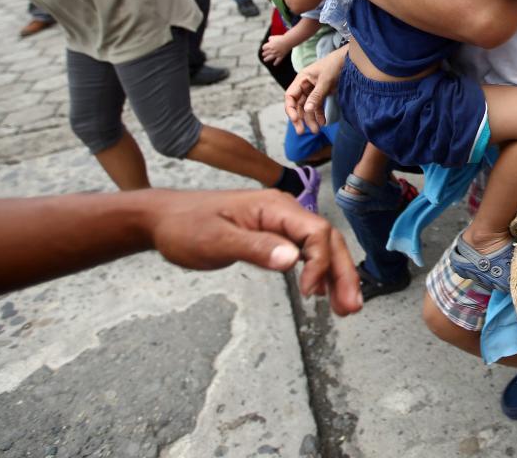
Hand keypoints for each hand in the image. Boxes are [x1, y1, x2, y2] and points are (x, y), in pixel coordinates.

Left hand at [144, 188, 361, 315]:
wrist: (163, 219)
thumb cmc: (186, 226)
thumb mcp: (217, 240)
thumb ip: (256, 248)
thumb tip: (294, 260)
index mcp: (275, 208)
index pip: (317, 232)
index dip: (323, 262)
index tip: (311, 294)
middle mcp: (284, 213)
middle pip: (327, 240)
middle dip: (342, 272)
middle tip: (352, 307)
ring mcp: (280, 224)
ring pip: (320, 248)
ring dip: (336, 276)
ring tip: (346, 308)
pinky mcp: (273, 236)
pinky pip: (305, 253)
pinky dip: (318, 273)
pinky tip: (322, 293)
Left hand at [261, 34, 289, 65]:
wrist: (287, 41)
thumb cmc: (280, 38)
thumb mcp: (273, 37)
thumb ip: (270, 39)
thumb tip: (269, 41)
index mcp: (269, 45)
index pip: (264, 48)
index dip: (264, 47)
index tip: (265, 48)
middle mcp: (272, 50)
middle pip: (265, 53)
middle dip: (264, 54)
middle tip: (263, 54)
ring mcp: (276, 54)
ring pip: (269, 58)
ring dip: (266, 59)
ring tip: (265, 60)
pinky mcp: (281, 56)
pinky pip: (278, 61)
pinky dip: (276, 63)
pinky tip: (274, 64)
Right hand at [284, 46, 347, 134]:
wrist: (349, 59)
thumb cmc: (335, 65)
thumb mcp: (325, 80)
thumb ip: (316, 95)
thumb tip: (307, 110)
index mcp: (301, 79)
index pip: (290, 97)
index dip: (291, 110)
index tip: (295, 120)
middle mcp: (305, 86)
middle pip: (298, 105)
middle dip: (300, 119)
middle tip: (302, 132)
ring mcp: (313, 90)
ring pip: (308, 108)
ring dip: (311, 119)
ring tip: (316, 131)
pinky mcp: (322, 94)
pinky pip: (317, 107)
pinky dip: (319, 115)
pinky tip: (323, 123)